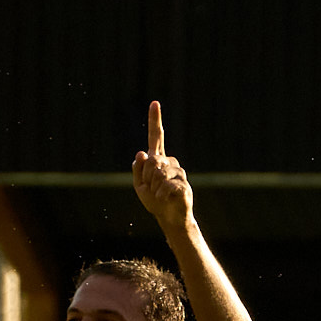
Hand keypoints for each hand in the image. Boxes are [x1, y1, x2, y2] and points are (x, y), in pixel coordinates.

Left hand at [131, 101, 192, 233]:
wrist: (170, 217)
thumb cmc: (154, 201)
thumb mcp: (139, 186)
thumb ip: (138, 170)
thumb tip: (141, 153)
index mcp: (158, 159)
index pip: (156, 137)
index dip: (155, 120)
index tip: (154, 103)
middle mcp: (169, 162)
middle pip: (152, 161)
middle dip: (146, 178)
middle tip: (152, 190)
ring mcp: (178, 172)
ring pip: (158, 174)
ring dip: (153, 188)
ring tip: (159, 196)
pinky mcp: (183, 184)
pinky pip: (166, 186)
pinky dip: (160, 195)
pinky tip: (163, 200)